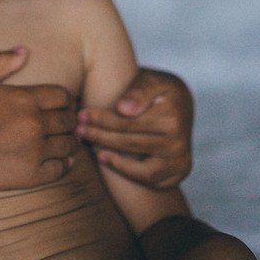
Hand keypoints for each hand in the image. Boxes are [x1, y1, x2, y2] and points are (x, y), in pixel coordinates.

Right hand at [0, 48, 76, 190]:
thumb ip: (1, 62)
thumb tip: (24, 51)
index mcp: (26, 99)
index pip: (64, 97)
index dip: (65, 101)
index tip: (60, 106)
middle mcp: (35, 124)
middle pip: (69, 121)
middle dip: (68, 121)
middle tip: (64, 125)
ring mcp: (34, 151)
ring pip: (68, 145)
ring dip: (68, 142)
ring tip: (62, 142)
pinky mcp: (31, 175)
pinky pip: (60, 169)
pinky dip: (64, 164)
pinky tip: (60, 160)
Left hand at [76, 67, 192, 188]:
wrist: (181, 106)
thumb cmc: (158, 90)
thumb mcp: (152, 79)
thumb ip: (138, 90)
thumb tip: (123, 109)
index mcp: (173, 115)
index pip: (128, 122)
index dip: (101, 119)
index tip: (81, 115)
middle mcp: (180, 140)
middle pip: (130, 143)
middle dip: (100, 136)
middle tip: (78, 131)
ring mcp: (181, 159)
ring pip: (141, 168)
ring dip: (113, 160)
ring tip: (93, 149)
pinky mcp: (178, 173)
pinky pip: (150, 180)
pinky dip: (127, 173)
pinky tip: (108, 159)